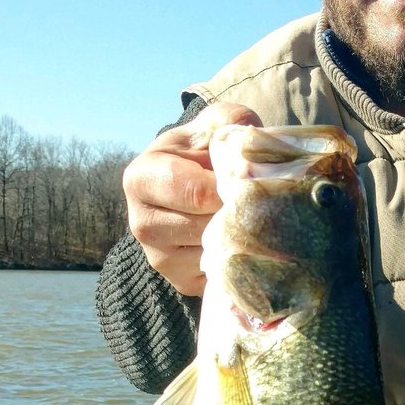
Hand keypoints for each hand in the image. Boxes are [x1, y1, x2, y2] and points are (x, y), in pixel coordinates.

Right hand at [123, 102, 262, 295]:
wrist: (194, 188)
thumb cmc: (205, 153)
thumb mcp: (213, 127)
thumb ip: (232, 122)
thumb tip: (251, 143)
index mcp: (141, 178)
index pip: (197, 192)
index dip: (232, 187)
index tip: (252, 180)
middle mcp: (141, 224)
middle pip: (207, 226)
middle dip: (239, 213)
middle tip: (263, 200)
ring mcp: (159, 258)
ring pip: (217, 253)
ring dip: (244, 237)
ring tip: (254, 216)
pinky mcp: (181, 282)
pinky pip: (221, 276)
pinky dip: (241, 259)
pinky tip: (246, 239)